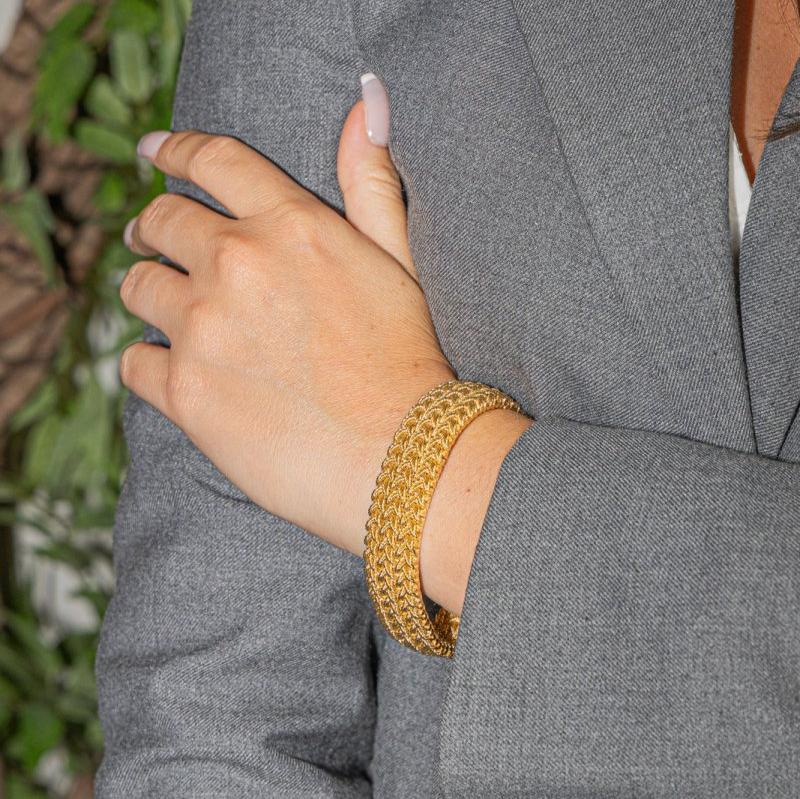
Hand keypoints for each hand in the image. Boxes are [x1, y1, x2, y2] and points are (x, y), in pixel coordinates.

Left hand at [118, 91, 454, 556]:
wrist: (399, 457)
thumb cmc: (407, 361)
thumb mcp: (397, 261)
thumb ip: (371, 182)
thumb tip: (367, 102)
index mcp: (291, 225)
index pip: (212, 160)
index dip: (176, 150)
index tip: (156, 152)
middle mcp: (237, 265)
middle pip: (160, 223)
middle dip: (154, 228)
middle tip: (155, 243)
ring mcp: (204, 329)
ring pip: (137, 289)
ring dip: (150, 295)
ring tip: (168, 312)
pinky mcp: (185, 394)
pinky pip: (132, 362)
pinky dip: (148, 364)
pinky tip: (175, 373)